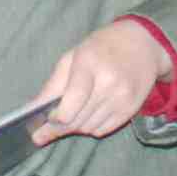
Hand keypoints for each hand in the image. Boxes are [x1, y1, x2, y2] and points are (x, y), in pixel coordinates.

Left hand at [31, 20, 171, 143]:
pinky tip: (88, 115)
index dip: (56, 119)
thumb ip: (53, 85)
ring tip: (70, 117)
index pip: (71, 103)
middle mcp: (109, 83)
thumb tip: (33, 110)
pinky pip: (103, 130)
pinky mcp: (131, 109)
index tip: (45, 122)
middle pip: (78, 120)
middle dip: (59, 128)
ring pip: (89, 128)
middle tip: (44, 132)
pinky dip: (91, 128)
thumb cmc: (101, 47)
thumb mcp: (73, 56)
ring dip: (75, 127)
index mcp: (90, 64)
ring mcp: (123, 98)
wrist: (143, 44)